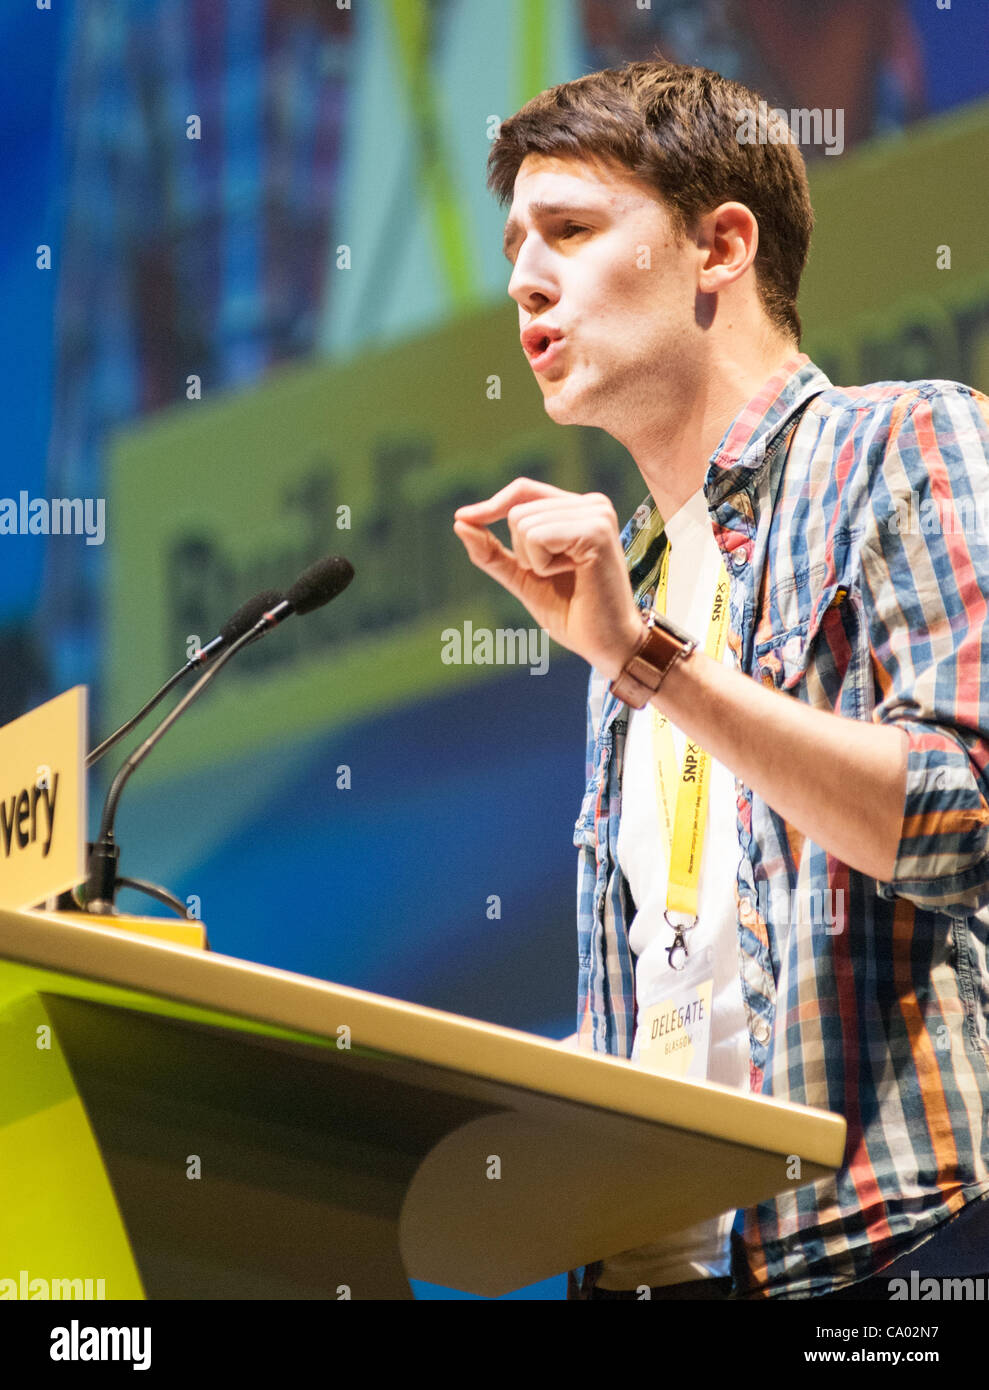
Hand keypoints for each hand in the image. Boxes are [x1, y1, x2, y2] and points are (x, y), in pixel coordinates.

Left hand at [453, 478, 643, 679]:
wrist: (606, 644)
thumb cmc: (572, 612)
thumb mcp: (523, 576)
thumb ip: (492, 551)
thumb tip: (459, 522)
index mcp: (579, 509)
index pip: (524, 490)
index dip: (492, 504)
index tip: (462, 518)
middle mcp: (592, 504)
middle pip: (518, 510)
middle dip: (523, 552)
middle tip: (558, 575)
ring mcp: (597, 514)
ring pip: (524, 523)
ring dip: (535, 561)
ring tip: (569, 576)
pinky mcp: (596, 531)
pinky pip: (538, 537)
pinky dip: (544, 564)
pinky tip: (575, 575)